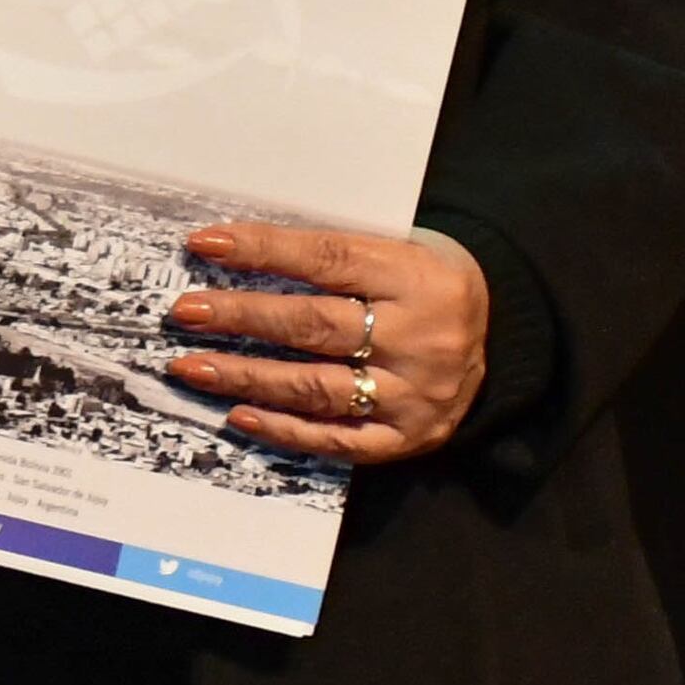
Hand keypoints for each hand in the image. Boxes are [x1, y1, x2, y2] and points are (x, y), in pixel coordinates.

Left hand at [167, 222, 488, 465]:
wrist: (500, 331)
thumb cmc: (420, 283)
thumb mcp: (393, 252)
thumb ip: (327, 257)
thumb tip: (230, 252)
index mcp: (415, 278)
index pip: (327, 260)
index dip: (263, 250)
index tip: (204, 245)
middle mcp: (419, 339)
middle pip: (316, 327)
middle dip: (242, 319)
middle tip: (184, 313)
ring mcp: (416, 394)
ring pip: (318, 387)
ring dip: (246, 378)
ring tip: (192, 368)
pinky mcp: (411, 436)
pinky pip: (340, 439)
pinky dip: (286, 429)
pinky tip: (239, 415)